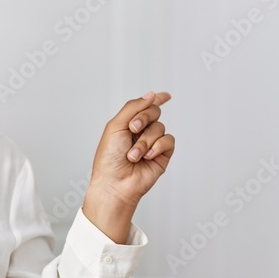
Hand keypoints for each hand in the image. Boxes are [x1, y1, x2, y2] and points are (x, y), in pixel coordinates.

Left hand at [82, 91, 174, 240]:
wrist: (114, 183)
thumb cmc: (109, 158)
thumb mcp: (116, 125)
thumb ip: (133, 107)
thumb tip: (151, 94)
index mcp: (128, 124)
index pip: (144, 107)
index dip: (155, 99)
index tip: (165, 96)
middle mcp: (141, 133)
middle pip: (154, 112)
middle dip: (143, 118)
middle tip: (132, 129)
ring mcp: (152, 144)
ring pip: (160, 128)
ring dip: (145, 141)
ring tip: (133, 155)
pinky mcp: (162, 155)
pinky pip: (168, 141)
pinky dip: (157, 146)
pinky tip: (147, 156)